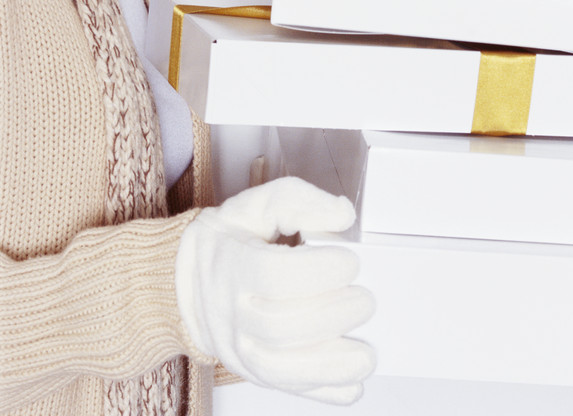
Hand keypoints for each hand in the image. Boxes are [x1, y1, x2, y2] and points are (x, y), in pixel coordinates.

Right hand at [175, 177, 374, 404]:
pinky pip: (282, 387)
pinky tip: (351, 388)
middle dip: (332, 316)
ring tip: (366, 357)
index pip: (274, 275)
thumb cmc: (233, 238)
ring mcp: (237, 346)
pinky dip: (319, 391)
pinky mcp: (249, 369)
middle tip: (366, 301)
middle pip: (279, 326)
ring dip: (329, 366)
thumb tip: (343, 216)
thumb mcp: (262, 203)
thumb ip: (303, 202)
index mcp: (233, 264)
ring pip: (278, 368)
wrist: (184, 281)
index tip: (351, 261)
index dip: (319, 270)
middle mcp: (230, 311)